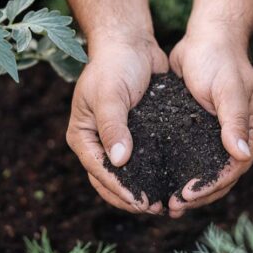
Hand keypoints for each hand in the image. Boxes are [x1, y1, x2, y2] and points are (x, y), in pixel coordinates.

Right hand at [66, 32, 167, 213]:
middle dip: (129, 197)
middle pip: (109, 181)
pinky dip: (153, 174)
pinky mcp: (137, 136)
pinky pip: (143, 161)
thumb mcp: (110, 94)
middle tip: (154, 208)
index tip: (140, 201)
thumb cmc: (115, 64)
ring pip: (126, 176)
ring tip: (162, 204)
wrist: (132, 44)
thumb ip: (113, 126)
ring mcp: (117, 141)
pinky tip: (170, 183)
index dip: (119, 189)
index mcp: (83, 136)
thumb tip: (120, 161)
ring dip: (142, 191)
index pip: (98, 170)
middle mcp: (98, 143)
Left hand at [168, 27, 252, 217]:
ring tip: (166, 204)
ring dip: (186, 190)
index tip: (187, 194)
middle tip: (173, 207)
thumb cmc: (221, 60)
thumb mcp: (229, 89)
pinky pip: (188, 158)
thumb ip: (235, 120)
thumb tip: (241, 155)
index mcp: (249, 133)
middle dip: (197, 195)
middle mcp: (233, 139)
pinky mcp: (195, 132)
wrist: (206, 38)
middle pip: (218, 178)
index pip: (233, 169)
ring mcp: (214, 137)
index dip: (211, 185)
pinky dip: (177, 172)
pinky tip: (159, 180)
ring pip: (202, 172)